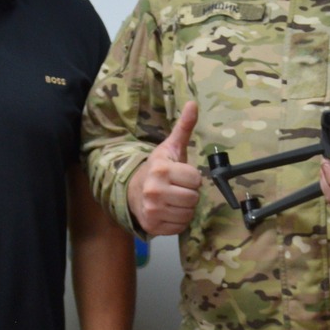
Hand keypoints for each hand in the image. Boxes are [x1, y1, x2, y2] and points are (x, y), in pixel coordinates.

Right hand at [128, 102, 201, 235]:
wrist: (133, 191)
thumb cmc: (158, 169)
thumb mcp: (171, 148)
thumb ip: (184, 127)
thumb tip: (193, 104)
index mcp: (161, 169)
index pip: (195, 179)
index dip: (192, 178)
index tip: (181, 175)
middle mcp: (154, 190)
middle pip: (193, 198)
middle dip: (189, 193)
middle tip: (178, 188)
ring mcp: (152, 210)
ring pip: (188, 213)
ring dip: (185, 208)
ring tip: (174, 199)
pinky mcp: (152, 226)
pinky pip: (180, 226)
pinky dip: (178, 221)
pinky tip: (169, 211)